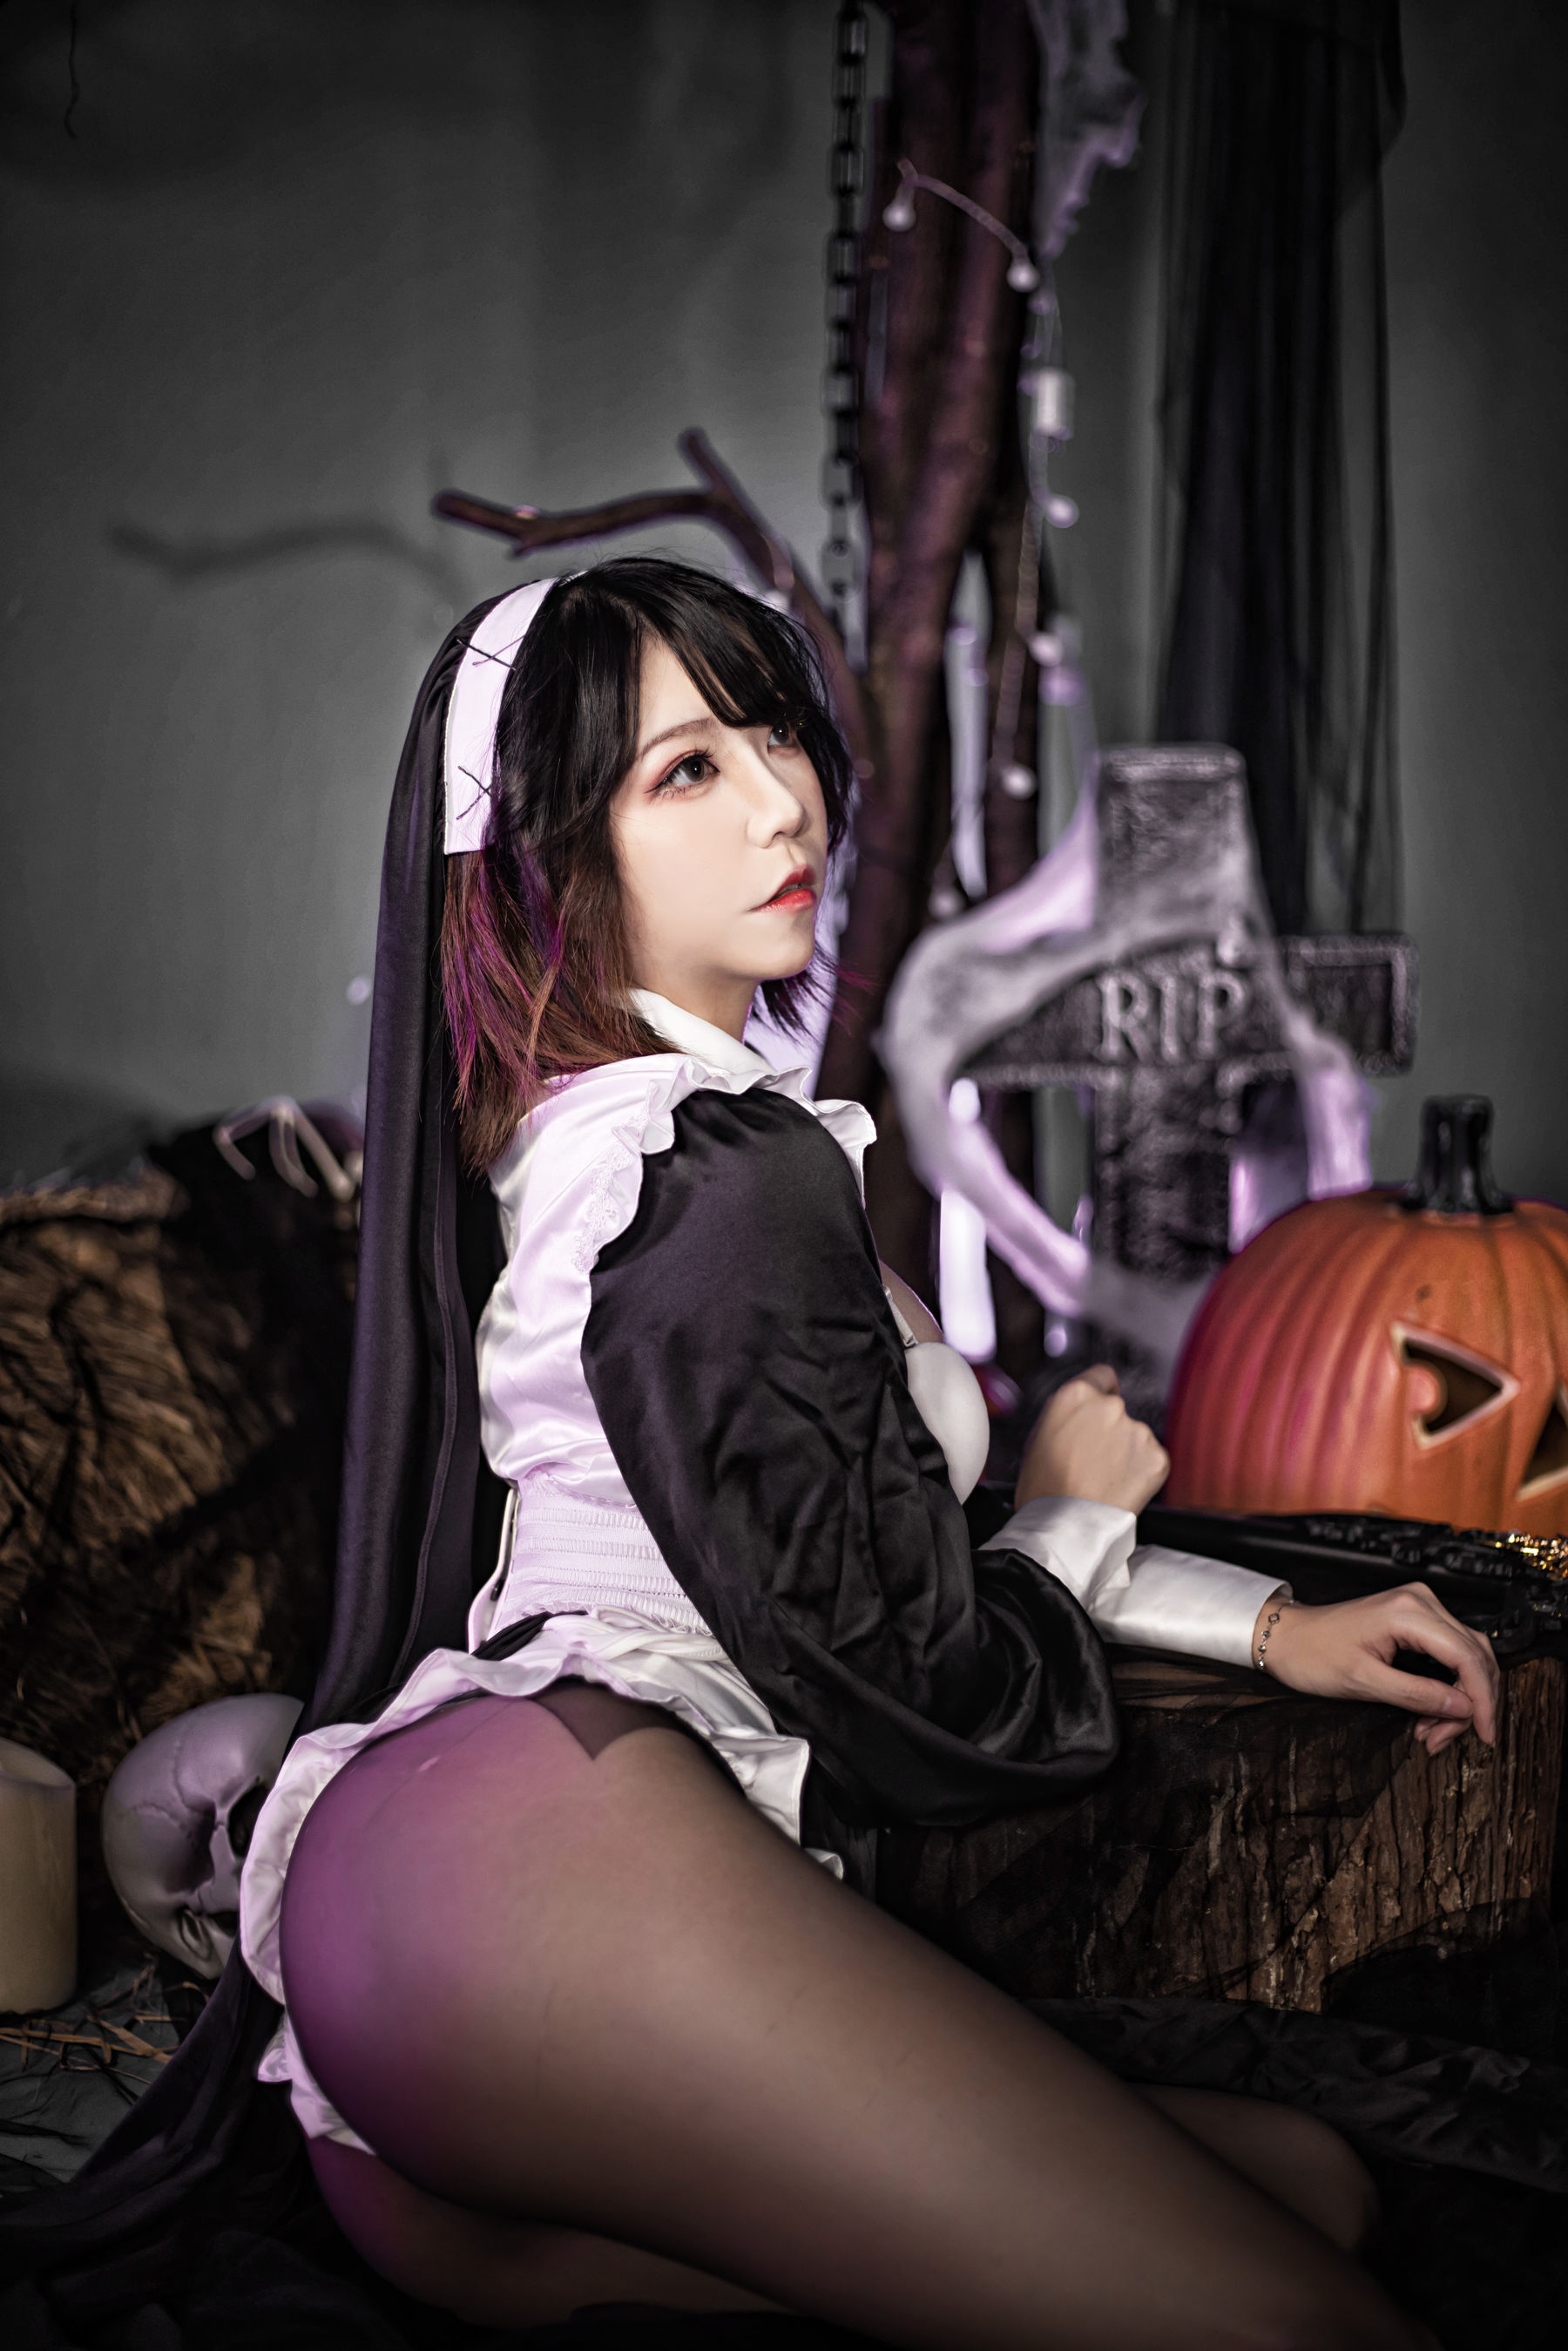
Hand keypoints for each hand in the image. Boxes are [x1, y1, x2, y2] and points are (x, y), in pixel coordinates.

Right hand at [1014, 1366, 1169, 1514]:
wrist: (1065, 1528)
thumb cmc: (1043, 1489)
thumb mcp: (1039, 1436)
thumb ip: (1067, 1413)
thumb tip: (1082, 1409)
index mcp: (1076, 1395)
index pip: (1103, 1375)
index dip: (1100, 1393)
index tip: (1098, 1412)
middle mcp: (1111, 1406)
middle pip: (1117, 1409)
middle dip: (1109, 1430)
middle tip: (1092, 1461)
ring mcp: (1137, 1431)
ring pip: (1135, 1436)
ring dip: (1125, 1452)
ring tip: (1103, 1480)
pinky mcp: (1157, 1457)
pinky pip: (1151, 1459)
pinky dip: (1141, 1472)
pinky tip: (1119, 1488)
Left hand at [1256, 1584, 1499, 1753]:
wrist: (1286, 1637)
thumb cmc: (1313, 1655)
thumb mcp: (1364, 1682)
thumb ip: (1418, 1695)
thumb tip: (1465, 1708)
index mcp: (1409, 1612)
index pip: (1467, 1656)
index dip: (1482, 1700)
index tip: (1484, 1734)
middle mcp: (1421, 1602)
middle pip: (1472, 1656)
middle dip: (1467, 1705)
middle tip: (1442, 1739)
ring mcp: (1420, 1607)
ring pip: (1464, 1657)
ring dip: (1457, 1700)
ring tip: (1430, 1733)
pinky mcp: (1415, 1619)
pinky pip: (1448, 1654)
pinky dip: (1446, 1687)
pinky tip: (1429, 1715)